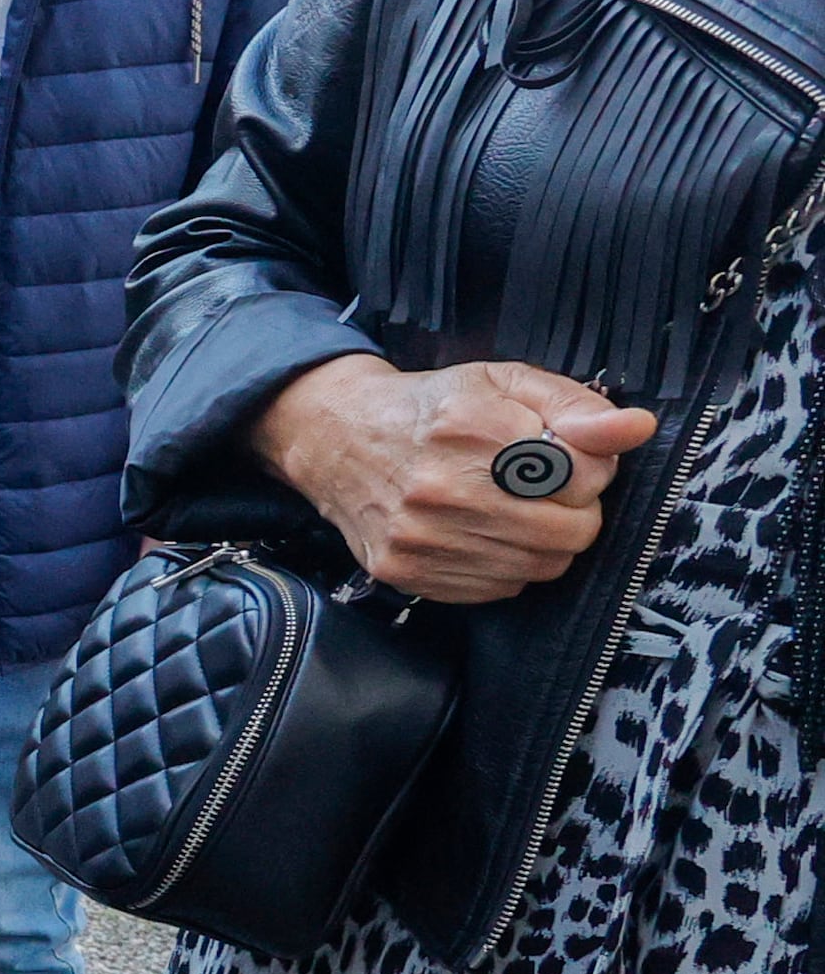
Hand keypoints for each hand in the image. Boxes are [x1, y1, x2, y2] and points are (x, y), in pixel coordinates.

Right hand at [252, 355, 657, 605]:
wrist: (338, 438)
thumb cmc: (433, 408)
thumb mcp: (505, 384)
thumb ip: (576, 405)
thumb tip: (636, 428)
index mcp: (474, 428)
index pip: (586, 476)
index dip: (587, 468)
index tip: (558, 458)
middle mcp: (443, 487)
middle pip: (570, 531)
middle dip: (571, 511)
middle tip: (540, 491)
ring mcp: (420, 536)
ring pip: (539, 566)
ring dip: (541, 542)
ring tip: (510, 511)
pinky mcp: (405, 570)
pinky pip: (498, 589)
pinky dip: (503, 566)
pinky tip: (480, 534)